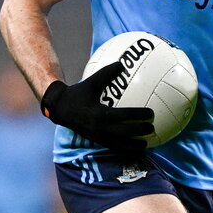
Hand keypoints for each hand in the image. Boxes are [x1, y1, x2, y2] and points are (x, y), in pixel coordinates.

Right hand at [40, 62, 154, 152]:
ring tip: (146, 145)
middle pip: (125, 132)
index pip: (124, 115)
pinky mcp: (96, 141)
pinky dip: (124, 149)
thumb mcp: (91, 82)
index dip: (138, 115)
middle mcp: (100, 128)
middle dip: (140, 131)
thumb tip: (122, 63)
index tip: (151, 113)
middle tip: (152, 128)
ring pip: (120, 145)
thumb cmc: (78, 94)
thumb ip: (107, 73)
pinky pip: (113, 147)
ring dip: (133, 146)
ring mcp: (98, 137)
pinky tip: (133, 149)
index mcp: (100, 114)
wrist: (60, 109)